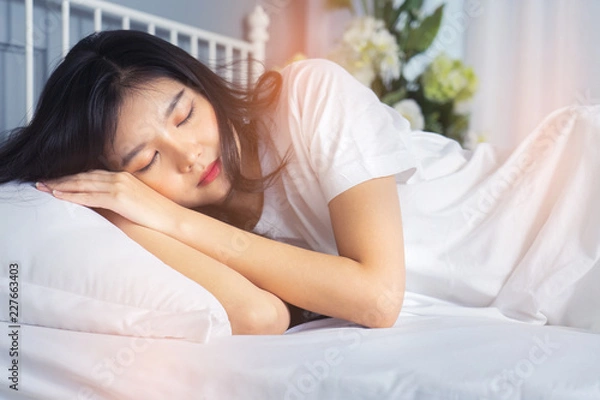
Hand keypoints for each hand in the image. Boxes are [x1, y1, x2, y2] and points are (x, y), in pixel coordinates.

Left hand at [36, 170, 180, 232]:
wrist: (171, 218)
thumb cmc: (156, 214)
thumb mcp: (135, 202)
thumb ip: (119, 198)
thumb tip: (102, 204)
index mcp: (123, 177)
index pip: (91, 174)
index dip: (72, 176)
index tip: (56, 179)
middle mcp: (119, 177)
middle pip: (83, 176)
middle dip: (61, 179)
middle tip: (41, 181)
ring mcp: (118, 186)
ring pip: (83, 183)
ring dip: (61, 185)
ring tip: (44, 187)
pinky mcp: (118, 197)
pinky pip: (89, 196)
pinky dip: (72, 195)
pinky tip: (58, 196)